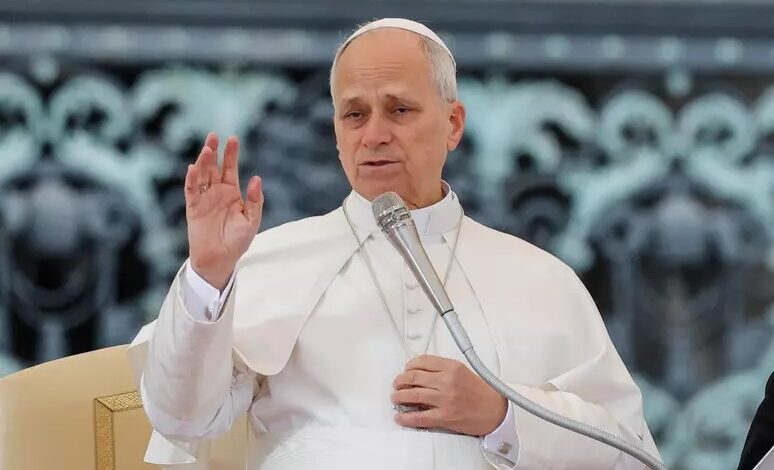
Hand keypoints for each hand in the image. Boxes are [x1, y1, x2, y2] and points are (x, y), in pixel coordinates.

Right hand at [185, 133, 263, 289]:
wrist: (220, 259)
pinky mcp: (193, 208)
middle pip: (214, 167)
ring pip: (202, 176)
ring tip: (207, 149)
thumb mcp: (251, 220)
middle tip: (214, 135)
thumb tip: (257, 178)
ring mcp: (204, 199)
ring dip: (203, 162)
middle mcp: (216, 192)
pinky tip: (193, 168)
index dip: (231, 154)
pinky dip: (191, 180)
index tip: (233, 139)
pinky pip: (191, 191)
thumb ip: (255, 200)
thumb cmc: (237, 241)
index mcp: (232, 192)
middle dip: (214, 151)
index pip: (231, 168)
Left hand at [391, 355, 506, 435]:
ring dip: (399, 396)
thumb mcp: (462, 371)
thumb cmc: (480, 392)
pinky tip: (400, 417)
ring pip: (412, 395)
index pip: (422, 361)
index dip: (409, 366)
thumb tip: (418, 372)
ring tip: (396, 398)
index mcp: (451, 367)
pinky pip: (419, 417)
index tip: (406, 370)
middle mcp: (447, 381)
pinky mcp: (444, 417)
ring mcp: (444, 399)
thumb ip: (442, 369)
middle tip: (397, 384)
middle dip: (400, 381)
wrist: (495, 411)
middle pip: (413, 377)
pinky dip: (405, 417)